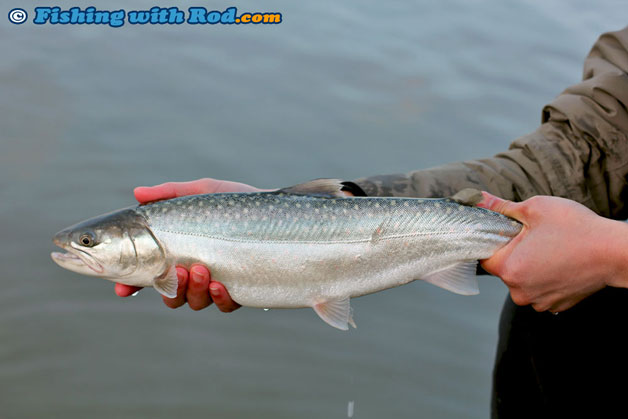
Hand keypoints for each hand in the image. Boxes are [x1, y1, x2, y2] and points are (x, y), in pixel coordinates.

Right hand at [115, 178, 261, 311]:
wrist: (278, 214)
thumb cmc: (237, 202)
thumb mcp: (203, 192)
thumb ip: (171, 193)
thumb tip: (138, 193)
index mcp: (179, 252)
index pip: (148, 273)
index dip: (131, 285)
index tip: (123, 290)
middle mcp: (193, 272)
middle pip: (169, 294)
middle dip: (168, 287)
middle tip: (178, 269)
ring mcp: (215, 284)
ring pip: (192, 302)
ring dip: (191, 291)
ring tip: (201, 270)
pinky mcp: (239, 291)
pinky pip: (223, 305)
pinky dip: (219, 299)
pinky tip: (220, 285)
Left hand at [477, 192, 627, 312]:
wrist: (615, 252)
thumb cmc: (576, 228)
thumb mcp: (534, 208)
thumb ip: (501, 207)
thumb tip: (477, 199)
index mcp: (509, 269)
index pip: (485, 257)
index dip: (493, 242)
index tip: (507, 232)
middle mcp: (520, 292)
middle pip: (504, 269)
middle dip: (514, 252)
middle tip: (534, 236)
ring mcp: (539, 302)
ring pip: (522, 280)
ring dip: (530, 266)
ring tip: (550, 249)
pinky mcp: (556, 306)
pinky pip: (541, 289)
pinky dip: (546, 277)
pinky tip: (560, 262)